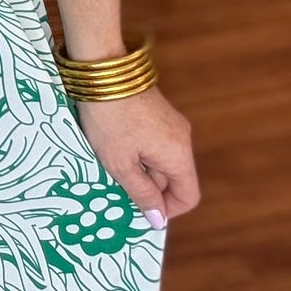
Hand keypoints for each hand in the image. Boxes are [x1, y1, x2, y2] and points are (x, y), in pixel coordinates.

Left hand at [77, 83, 200, 224]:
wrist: (102, 69)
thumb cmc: (109, 119)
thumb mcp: (119, 163)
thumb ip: (141, 193)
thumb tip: (158, 220)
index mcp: (178, 155)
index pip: (188, 197)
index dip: (166, 210)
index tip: (137, 207)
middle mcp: (183, 139)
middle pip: (174, 180)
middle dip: (147, 188)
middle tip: (116, 185)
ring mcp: (172, 124)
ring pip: (162, 162)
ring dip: (139, 169)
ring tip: (110, 163)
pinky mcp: (159, 114)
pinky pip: (155, 144)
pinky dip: (138, 152)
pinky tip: (113, 145)